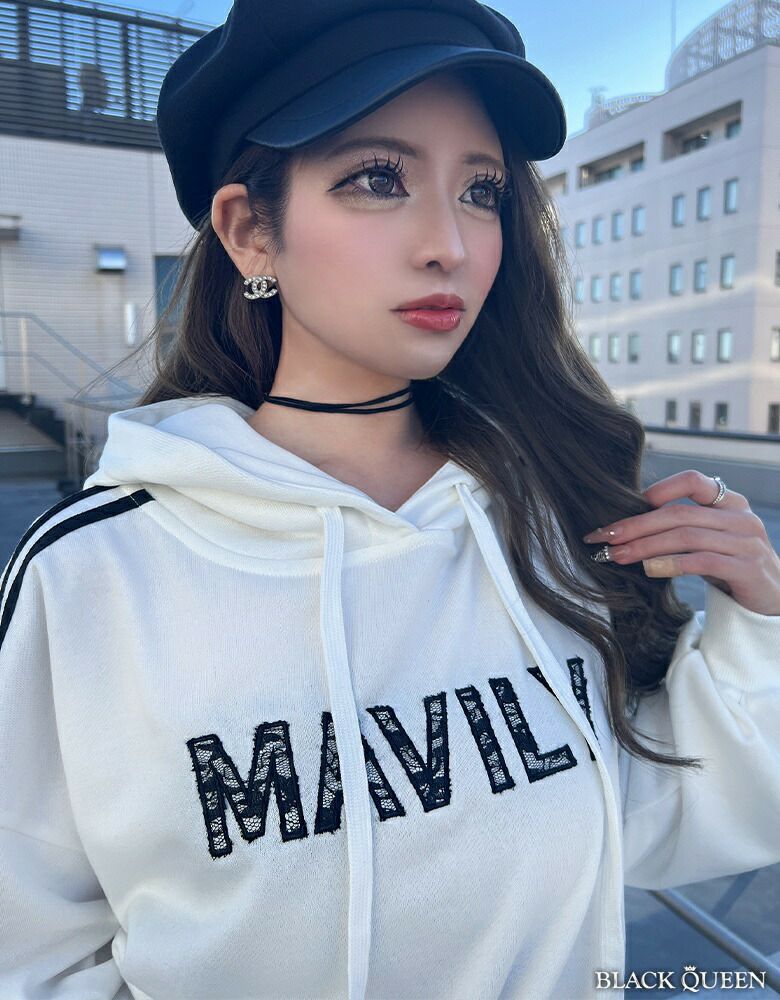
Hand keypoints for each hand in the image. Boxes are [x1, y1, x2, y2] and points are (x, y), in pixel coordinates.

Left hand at [582, 469, 779, 615]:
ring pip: (686, 537)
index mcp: (730, 502)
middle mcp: (740, 517)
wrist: (773, 599)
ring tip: (618, 556)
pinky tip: (649, 570)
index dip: (657, 490)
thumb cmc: (732, 565)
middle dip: (636, 525)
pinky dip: (671, 564)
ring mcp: (746, 542)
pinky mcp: (747, 569)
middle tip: (605, 536)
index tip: (625, 507)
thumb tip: (628, 526)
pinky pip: (702, 562)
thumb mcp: (709, 540)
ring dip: (645, 547)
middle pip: (679, 514)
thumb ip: (681, 527)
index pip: (692, 480)